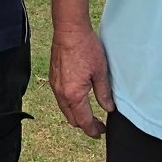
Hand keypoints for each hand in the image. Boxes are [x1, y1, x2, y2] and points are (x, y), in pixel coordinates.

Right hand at [49, 22, 113, 137]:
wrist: (69, 29)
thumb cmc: (86, 47)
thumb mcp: (101, 71)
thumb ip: (104, 93)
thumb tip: (108, 108)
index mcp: (74, 94)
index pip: (84, 121)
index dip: (93, 130)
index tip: (101, 132)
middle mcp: (61, 93)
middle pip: (72, 119)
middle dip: (84, 125)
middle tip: (98, 124)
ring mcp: (55, 86)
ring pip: (65, 109)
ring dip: (76, 114)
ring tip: (89, 112)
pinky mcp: (53, 78)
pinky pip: (60, 98)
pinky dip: (69, 104)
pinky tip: (79, 97)